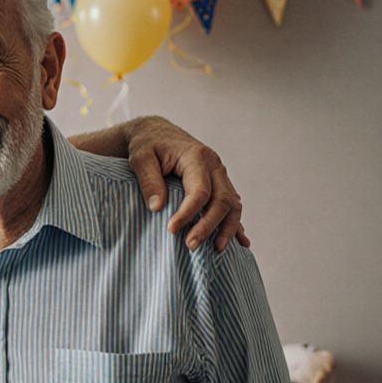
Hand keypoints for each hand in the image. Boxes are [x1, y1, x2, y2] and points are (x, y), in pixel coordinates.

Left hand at [124, 116, 249, 251]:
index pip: (199, 191)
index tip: (171, 230)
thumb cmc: (146, 144)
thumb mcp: (140, 158)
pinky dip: (235, 223)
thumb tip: (157, 208)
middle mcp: (214, 165)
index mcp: (197, 157)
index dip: (188, 213)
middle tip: (191, 247)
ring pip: (233, 205)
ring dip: (227, 228)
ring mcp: (220, 174)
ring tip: (216, 250)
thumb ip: (148, 181)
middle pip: (222, 201)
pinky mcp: (219, 182)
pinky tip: (241, 242)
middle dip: (208, 226)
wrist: (156, 132)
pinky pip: (232, 204)